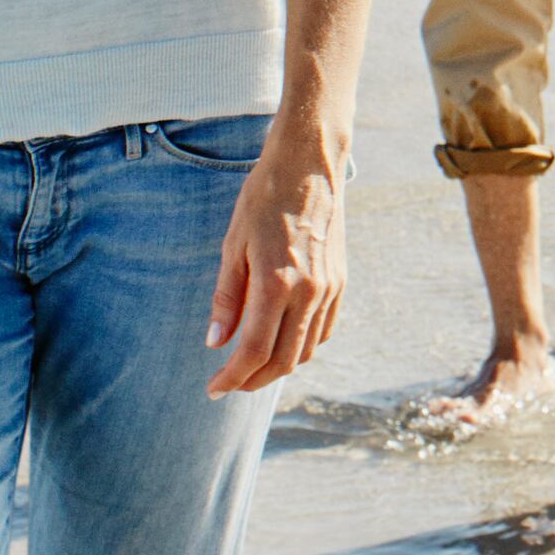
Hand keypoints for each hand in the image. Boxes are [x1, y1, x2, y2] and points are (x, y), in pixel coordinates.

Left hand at [204, 133, 350, 394]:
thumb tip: (216, 343)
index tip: (213, 389)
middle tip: (229, 383)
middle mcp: (309, 291)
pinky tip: (283, 341)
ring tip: (252, 366)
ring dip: (279, 366)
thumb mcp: (233, 246)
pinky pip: (325, 329)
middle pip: (284, 360)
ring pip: (307, 350)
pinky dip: (303, 346)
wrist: (309, 165)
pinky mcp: (341, 280)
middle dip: (253, 380)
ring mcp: (330, 287)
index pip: (254, 351)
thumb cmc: (264, 199)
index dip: (232, 377)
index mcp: (277, 284)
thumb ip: (227, 298)